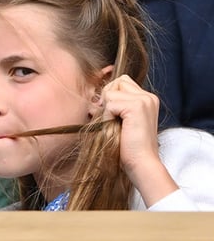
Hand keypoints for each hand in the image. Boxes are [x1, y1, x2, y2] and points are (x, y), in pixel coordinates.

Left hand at [101, 75, 177, 204]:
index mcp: (147, 99)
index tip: (111, 113)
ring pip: (111, 91)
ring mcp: (144, 100)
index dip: (111, 95)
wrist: (142, 163)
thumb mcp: (122, 120)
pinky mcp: (137, 106)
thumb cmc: (129, 145)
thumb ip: (116, 105)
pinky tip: (119, 128)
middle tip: (112, 118)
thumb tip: (96, 97)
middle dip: (108, 98)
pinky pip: (110, 103)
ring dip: (108, 109)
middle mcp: (148, 97)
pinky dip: (108, 116)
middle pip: (117, 82)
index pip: (122, 81)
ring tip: (117, 124)